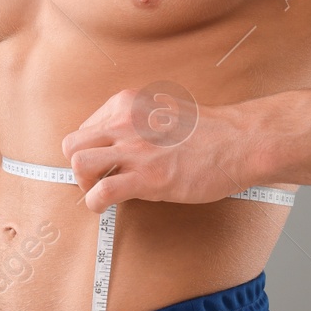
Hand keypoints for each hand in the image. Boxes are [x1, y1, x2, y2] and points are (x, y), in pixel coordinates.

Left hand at [59, 85, 263, 211]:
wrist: (238, 142)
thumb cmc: (208, 131)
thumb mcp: (162, 111)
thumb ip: (136, 122)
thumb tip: (117, 144)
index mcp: (126, 104)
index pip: (86, 128)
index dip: (92, 150)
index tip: (104, 162)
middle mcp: (124, 122)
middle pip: (72, 144)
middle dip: (79, 166)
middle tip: (97, 178)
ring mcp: (134, 150)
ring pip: (78, 165)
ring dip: (84, 184)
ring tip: (101, 192)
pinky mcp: (146, 178)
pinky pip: (100, 192)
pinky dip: (95, 204)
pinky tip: (106, 207)